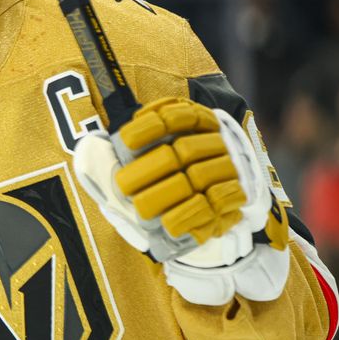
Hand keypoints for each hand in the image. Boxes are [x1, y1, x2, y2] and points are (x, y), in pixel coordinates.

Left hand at [74, 98, 290, 304]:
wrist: (218, 202)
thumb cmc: (175, 176)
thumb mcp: (158, 153)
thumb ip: (137, 147)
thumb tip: (100, 146)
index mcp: (197, 121)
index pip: (176, 114)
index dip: (150, 125)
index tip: (123, 141)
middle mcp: (216, 141)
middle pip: (183, 150)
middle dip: (149, 169)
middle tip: (123, 187)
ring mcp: (230, 167)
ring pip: (198, 176)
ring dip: (165, 195)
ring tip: (140, 209)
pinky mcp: (239, 196)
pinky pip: (216, 203)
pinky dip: (189, 214)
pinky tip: (168, 225)